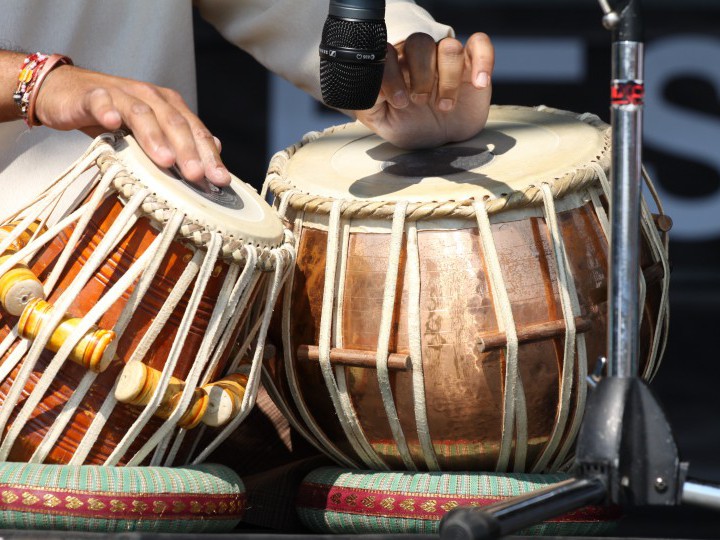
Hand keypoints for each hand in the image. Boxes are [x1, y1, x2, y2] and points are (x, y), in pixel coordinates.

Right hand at [34, 65, 229, 185]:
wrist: (67, 93)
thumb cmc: (114, 118)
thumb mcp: (150, 132)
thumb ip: (180, 140)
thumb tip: (216, 149)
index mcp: (170, 106)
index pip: (195, 130)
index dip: (209, 155)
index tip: (221, 181)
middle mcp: (150, 96)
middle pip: (174, 123)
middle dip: (188, 151)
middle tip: (198, 177)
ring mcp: (121, 93)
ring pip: (143, 113)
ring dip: (155, 137)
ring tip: (166, 161)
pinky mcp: (91, 95)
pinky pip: (101, 101)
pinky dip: (107, 111)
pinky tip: (112, 124)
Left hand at [355, 32, 493, 148]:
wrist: (436, 142)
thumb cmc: (407, 126)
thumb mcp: (382, 120)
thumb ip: (370, 103)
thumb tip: (373, 87)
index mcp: (396, 65)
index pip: (389, 53)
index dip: (392, 74)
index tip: (397, 101)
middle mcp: (421, 58)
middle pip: (420, 43)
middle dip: (420, 75)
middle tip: (420, 102)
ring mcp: (447, 60)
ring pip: (450, 47)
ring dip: (448, 77)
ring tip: (445, 106)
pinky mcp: (472, 65)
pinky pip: (480, 44)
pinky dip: (483, 59)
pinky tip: (478, 83)